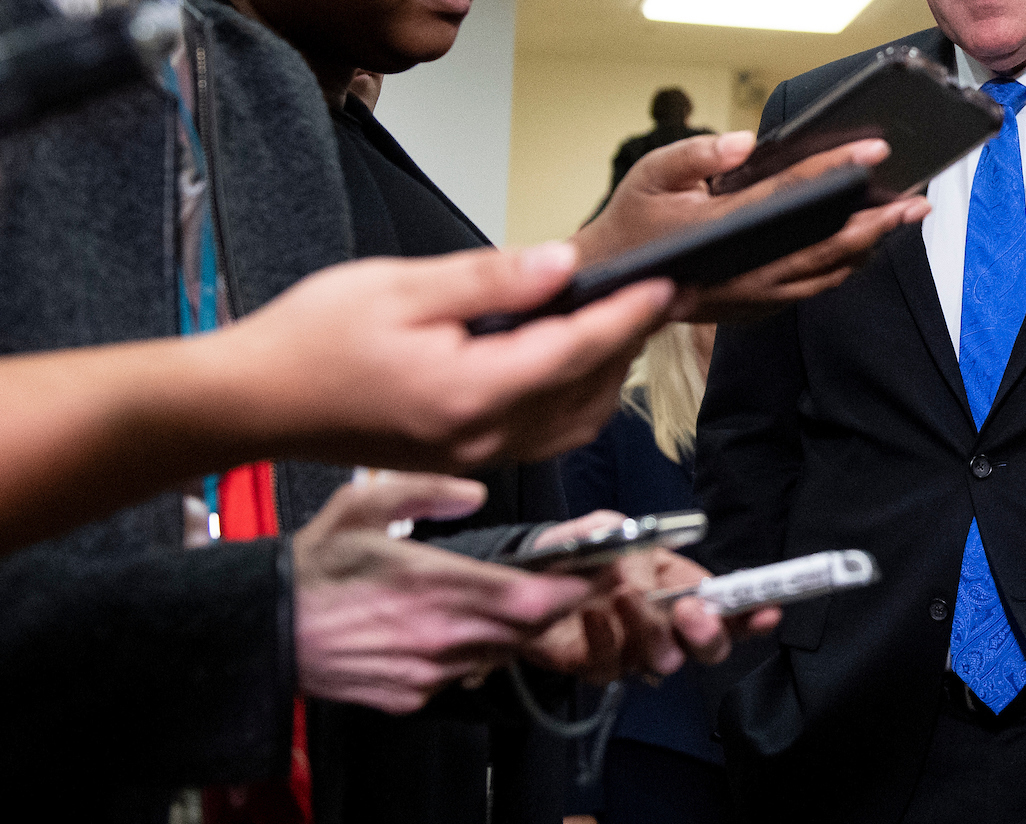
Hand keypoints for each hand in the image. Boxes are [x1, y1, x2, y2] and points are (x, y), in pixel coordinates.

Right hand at [219, 243, 671, 470]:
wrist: (249, 401)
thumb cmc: (311, 340)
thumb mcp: (402, 288)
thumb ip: (491, 281)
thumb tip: (561, 266)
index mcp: (472, 393)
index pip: (578, 351)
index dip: (629, 315)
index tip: (666, 283)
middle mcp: (482, 437)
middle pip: (587, 394)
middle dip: (626, 345)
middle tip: (652, 295)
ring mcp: (472, 457)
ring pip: (573, 424)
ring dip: (605, 377)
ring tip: (618, 322)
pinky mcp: (459, 458)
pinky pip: (542, 437)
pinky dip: (572, 401)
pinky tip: (568, 362)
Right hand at [293, 474, 598, 714]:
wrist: (261, 634)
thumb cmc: (311, 569)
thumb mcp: (363, 506)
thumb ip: (427, 491)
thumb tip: (475, 492)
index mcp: (438, 586)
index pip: (534, 599)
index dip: (577, 587)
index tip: (603, 568)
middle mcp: (442, 636)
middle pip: (528, 628)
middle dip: (558, 603)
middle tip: (575, 577)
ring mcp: (427, 672)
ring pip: (499, 651)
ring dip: (515, 627)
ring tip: (515, 595)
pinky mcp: (410, 696)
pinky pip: (462, 673)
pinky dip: (473, 650)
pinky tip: (457, 626)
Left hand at [519, 515, 778, 682]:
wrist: (518, 579)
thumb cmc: (575, 548)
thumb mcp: (606, 529)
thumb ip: (634, 545)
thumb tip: (651, 577)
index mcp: (679, 584)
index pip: (728, 604)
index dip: (751, 613)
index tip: (766, 611)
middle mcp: (665, 622)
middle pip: (708, 647)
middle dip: (707, 633)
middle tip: (689, 612)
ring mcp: (634, 649)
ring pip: (663, 660)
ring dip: (647, 630)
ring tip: (620, 597)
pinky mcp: (598, 666)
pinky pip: (612, 667)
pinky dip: (603, 640)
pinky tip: (589, 618)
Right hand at [576, 130, 929, 321]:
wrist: (612, 289)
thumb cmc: (635, 225)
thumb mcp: (650, 176)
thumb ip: (697, 155)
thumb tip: (745, 144)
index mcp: (722, 230)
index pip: (792, 196)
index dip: (837, 171)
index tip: (876, 150)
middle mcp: (745, 271)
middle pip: (827, 245)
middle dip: (878, 221)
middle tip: (917, 199)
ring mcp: (753, 297)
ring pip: (827, 274)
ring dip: (870, 246)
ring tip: (905, 217)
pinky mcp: (757, 310)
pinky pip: (812, 289)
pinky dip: (844, 267)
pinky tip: (867, 244)